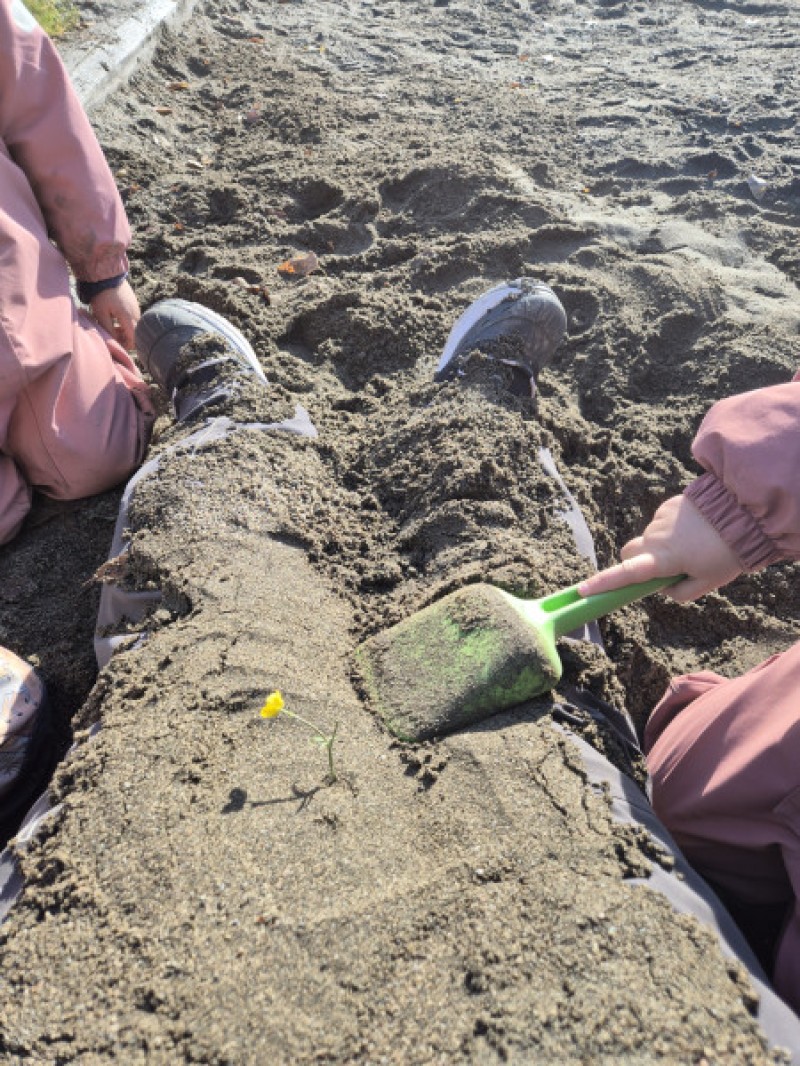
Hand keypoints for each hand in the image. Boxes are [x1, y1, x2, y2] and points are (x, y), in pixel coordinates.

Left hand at [90, 279, 140, 350]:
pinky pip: (133, 316)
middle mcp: (136, 313)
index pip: (134, 338)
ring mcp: (136, 307)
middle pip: (136, 332)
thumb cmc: (102, 294)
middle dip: (126, 337)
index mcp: (128, 317)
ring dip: (125, 329)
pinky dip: (126, 321)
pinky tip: (115, 317)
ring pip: (135, 324)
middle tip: (113, 335)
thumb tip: (112, 340)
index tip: (117, 344)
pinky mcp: (134, 301)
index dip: (127, 345)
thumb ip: (107, 328)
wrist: (107, 273)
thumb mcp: (101, 313)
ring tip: (112, 326)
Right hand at [578, 494, 743, 602]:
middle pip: (629, 552)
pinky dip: (672, 530)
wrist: (743, 512)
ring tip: (694, 546)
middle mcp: (654, 538)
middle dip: (636, 561)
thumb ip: (680, 592)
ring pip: (649, 538)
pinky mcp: (668, 505)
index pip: (624, 574)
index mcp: (662, 560)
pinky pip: (661, 522)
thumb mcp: (707, 583)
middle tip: (664, 569)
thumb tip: (664, 587)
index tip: (582, 591)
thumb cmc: (725, 553)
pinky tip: (695, 530)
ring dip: (661, 546)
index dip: (602, 584)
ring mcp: (659, 519)